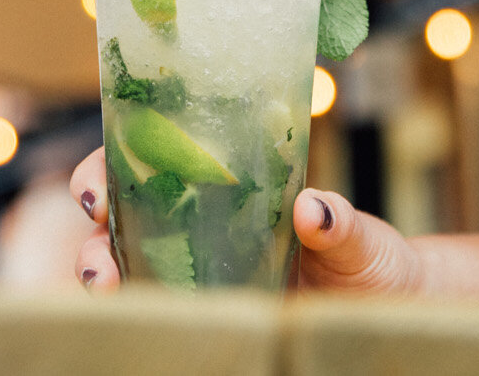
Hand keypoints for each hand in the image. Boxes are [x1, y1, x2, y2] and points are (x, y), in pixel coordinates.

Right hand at [69, 147, 424, 292]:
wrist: (387, 306)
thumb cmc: (370, 258)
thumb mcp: (357, 237)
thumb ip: (338, 222)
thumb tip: (311, 208)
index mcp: (224, 185)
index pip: (151, 159)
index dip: (110, 165)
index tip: (98, 186)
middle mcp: (199, 225)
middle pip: (121, 216)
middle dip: (91, 229)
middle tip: (94, 249)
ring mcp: (199, 272)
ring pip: (125, 265)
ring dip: (100, 273)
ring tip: (103, 288)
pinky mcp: (210, 314)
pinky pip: (159, 311)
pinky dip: (135, 313)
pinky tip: (129, 320)